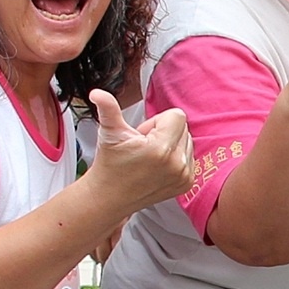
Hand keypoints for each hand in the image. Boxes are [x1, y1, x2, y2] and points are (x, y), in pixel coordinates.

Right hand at [85, 90, 196, 213]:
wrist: (111, 195)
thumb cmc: (111, 164)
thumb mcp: (109, 133)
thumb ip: (108, 109)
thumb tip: (98, 94)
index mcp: (160, 149)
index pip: (177, 116)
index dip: (157, 121)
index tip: (143, 134)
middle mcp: (176, 164)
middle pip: (183, 128)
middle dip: (164, 132)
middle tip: (144, 146)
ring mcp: (184, 175)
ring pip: (187, 142)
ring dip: (171, 144)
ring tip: (151, 156)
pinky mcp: (187, 183)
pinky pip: (190, 158)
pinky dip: (176, 158)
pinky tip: (158, 165)